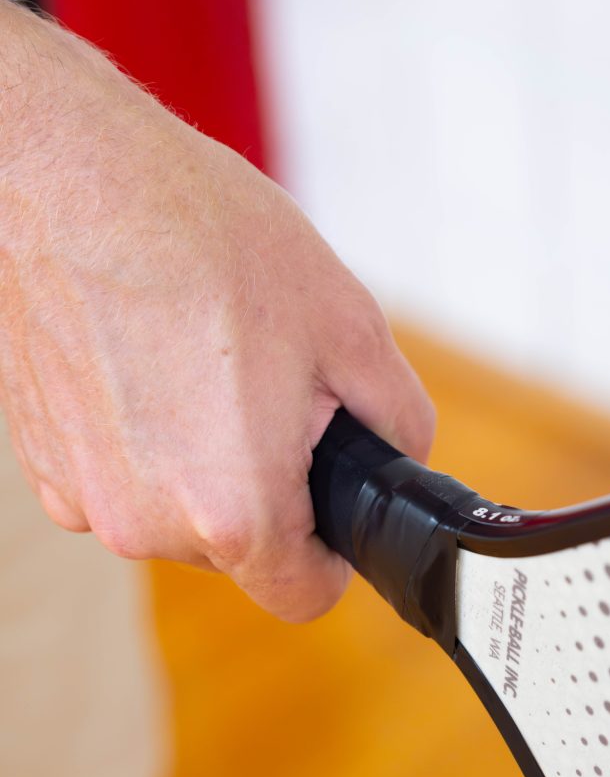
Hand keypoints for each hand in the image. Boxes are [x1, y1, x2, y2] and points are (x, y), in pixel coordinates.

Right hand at [0, 0, 433, 620]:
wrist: (74, 179)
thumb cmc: (203, 238)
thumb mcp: (348, 324)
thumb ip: (397, 419)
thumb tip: (399, 456)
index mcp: (235, 509)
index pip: (301, 596)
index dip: (328, 558)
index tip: (327, 511)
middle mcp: (148, 523)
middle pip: (238, 550)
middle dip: (265, 487)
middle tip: (262, 393)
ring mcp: (84, 498)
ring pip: (175, 515)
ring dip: (198, 464)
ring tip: (198, 367)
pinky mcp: (43, 465)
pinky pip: (121, 483)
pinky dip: (142, 446)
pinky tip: (143, 368)